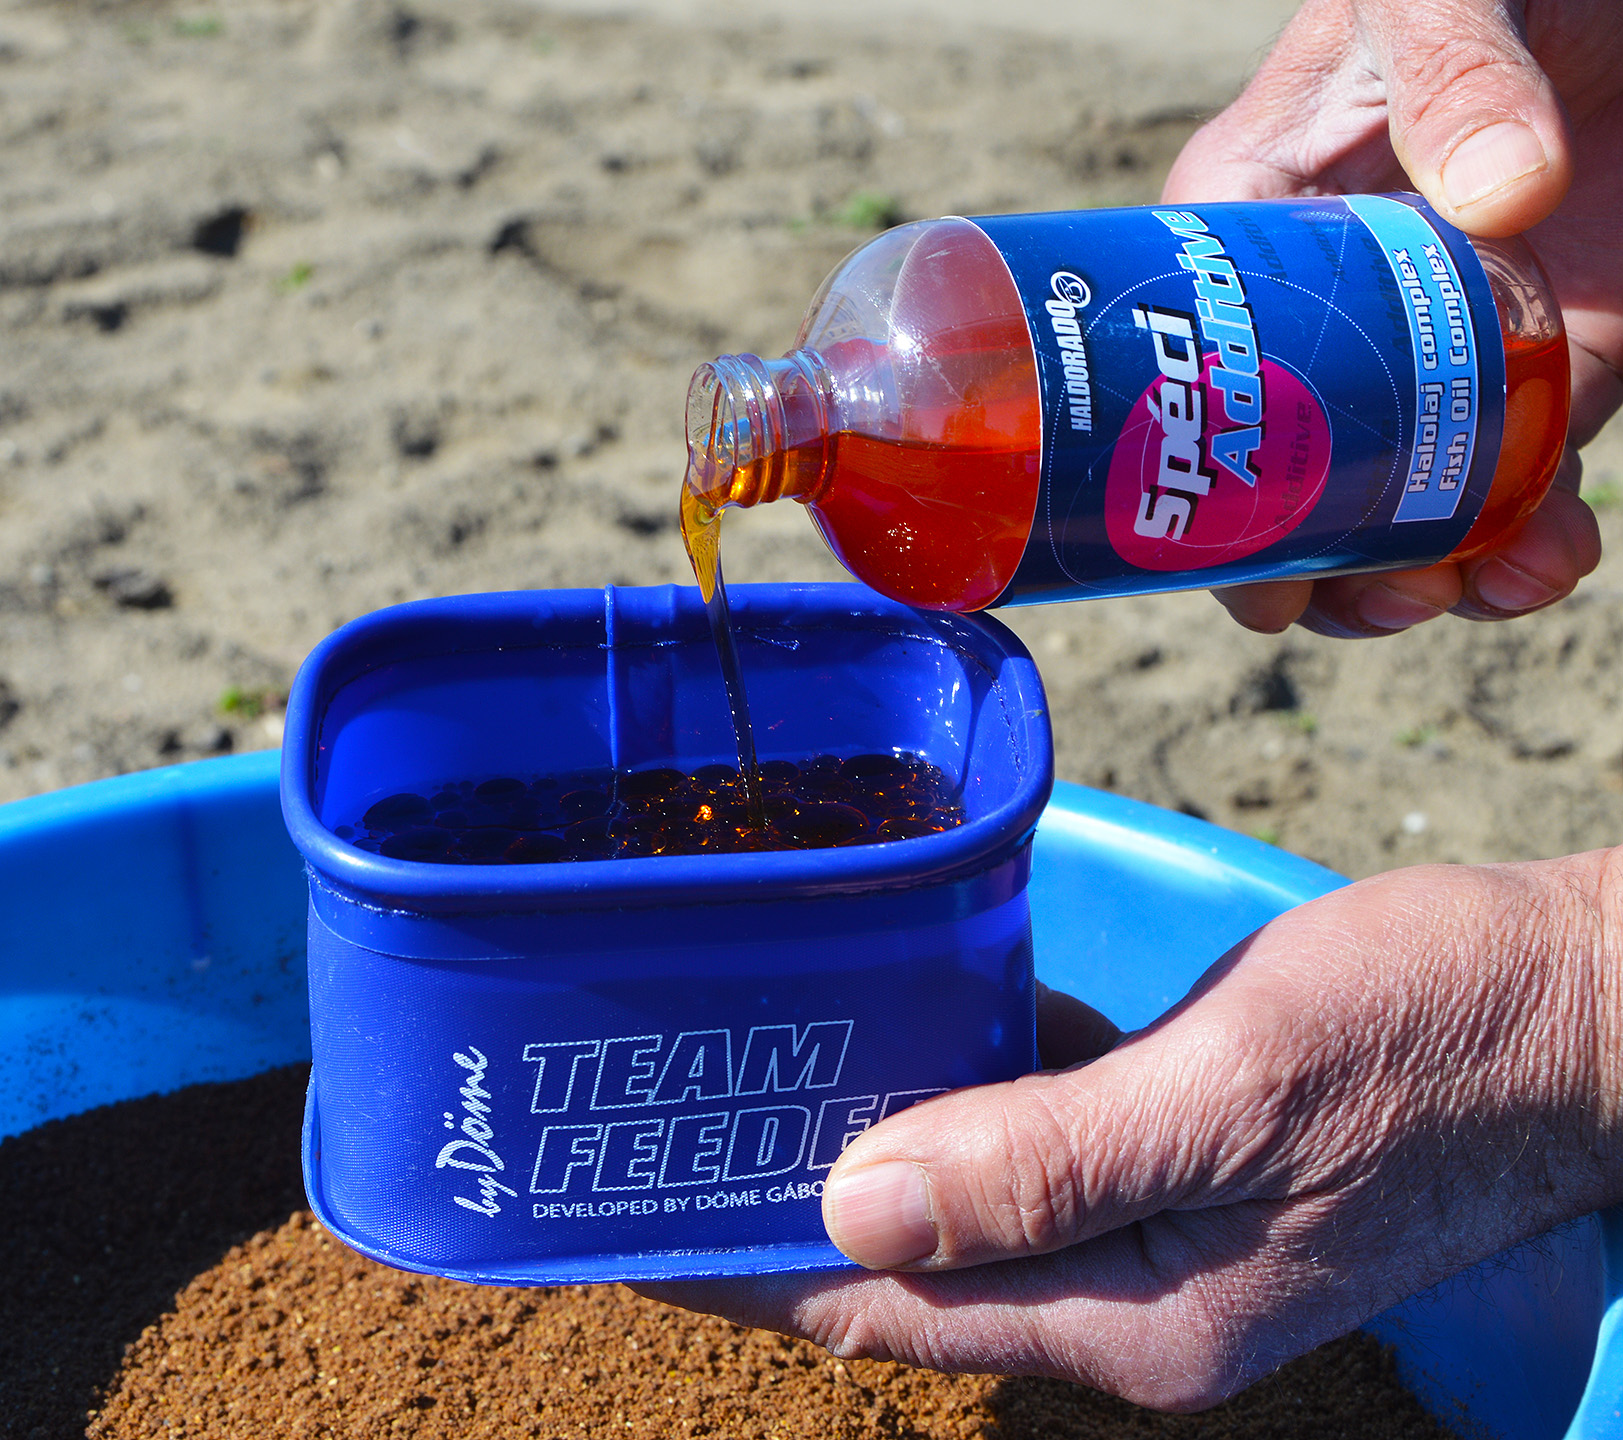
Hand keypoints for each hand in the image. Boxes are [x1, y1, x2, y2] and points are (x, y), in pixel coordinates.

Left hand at [639, 848, 1622, 1408]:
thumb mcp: (1240, 1088)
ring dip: (851, 1148)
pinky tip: (891, 1030)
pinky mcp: (1172, 1150)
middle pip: (906, 1262)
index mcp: (1131, 1309)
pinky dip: (949, 1094)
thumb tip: (852, 1211)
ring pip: (958, 1197)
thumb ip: (1052, 1164)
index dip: (743, 1266)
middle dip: (771, 1213)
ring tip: (732, 1078)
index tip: (616, 1223)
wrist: (1572, 1006)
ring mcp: (1150, 1222)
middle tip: (646, 1132)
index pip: (886, 1305)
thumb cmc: (1429, 1037)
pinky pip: (1025, 1137)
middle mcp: (1124, 1288)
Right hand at [1165, 0, 1617, 635]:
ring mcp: (1437, 355)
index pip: (1191, 380)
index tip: (1239, 567)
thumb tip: (1504, 199)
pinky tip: (1544, 555)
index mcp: (1255, 236)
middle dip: (1310, 564)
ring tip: (1464, 589)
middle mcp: (1331, 319)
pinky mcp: (1545, 366)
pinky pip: (1521, 479)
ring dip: (1417, 577)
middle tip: (1362, 596)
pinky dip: (1528, 541)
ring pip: (1393, 507)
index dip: (1199, 492)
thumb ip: (1456, 71)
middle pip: (1282, 479)